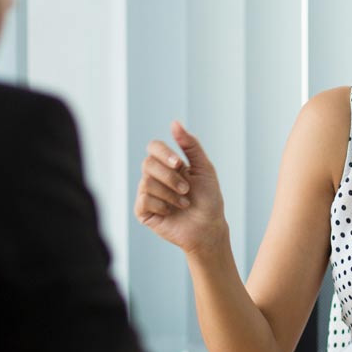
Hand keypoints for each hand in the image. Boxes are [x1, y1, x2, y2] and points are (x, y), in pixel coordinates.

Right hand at [134, 121, 228, 254]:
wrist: (209, 228)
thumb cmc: (208, 199)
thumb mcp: (204, 168)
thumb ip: (190, 145)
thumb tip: (174, 123)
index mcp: (167, 164)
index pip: (154, 147)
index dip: (163, 153)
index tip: (179, 164)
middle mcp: (154, 177)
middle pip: (148, 164)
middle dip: (170, 177)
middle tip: (186, 190)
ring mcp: (147, 194)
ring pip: (146, 182)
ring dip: (170, 194)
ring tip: (184, 203)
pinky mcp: (143, 211)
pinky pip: (144, 200)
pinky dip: (162, 205)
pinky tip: (170, 212)